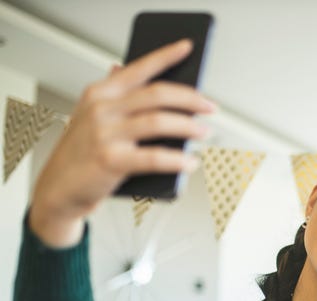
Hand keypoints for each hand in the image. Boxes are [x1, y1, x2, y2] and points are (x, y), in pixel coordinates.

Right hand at [30, 38, 215, 246]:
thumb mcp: (94, 119)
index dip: (165, 56)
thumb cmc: (83, 155)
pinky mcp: (111, 161)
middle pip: (157, 95)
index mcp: (100, 93)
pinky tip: (190, 162)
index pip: (138, 68)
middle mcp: (102, 109)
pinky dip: (177, 160)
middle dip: (190, 99)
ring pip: (159, 122)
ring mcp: (105, 134)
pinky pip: (154, 157)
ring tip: (203, 131)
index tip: (187, 48)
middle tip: (209, 106)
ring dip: (188, 127)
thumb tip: (138, 77)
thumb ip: (116, 98)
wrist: (59, 188)